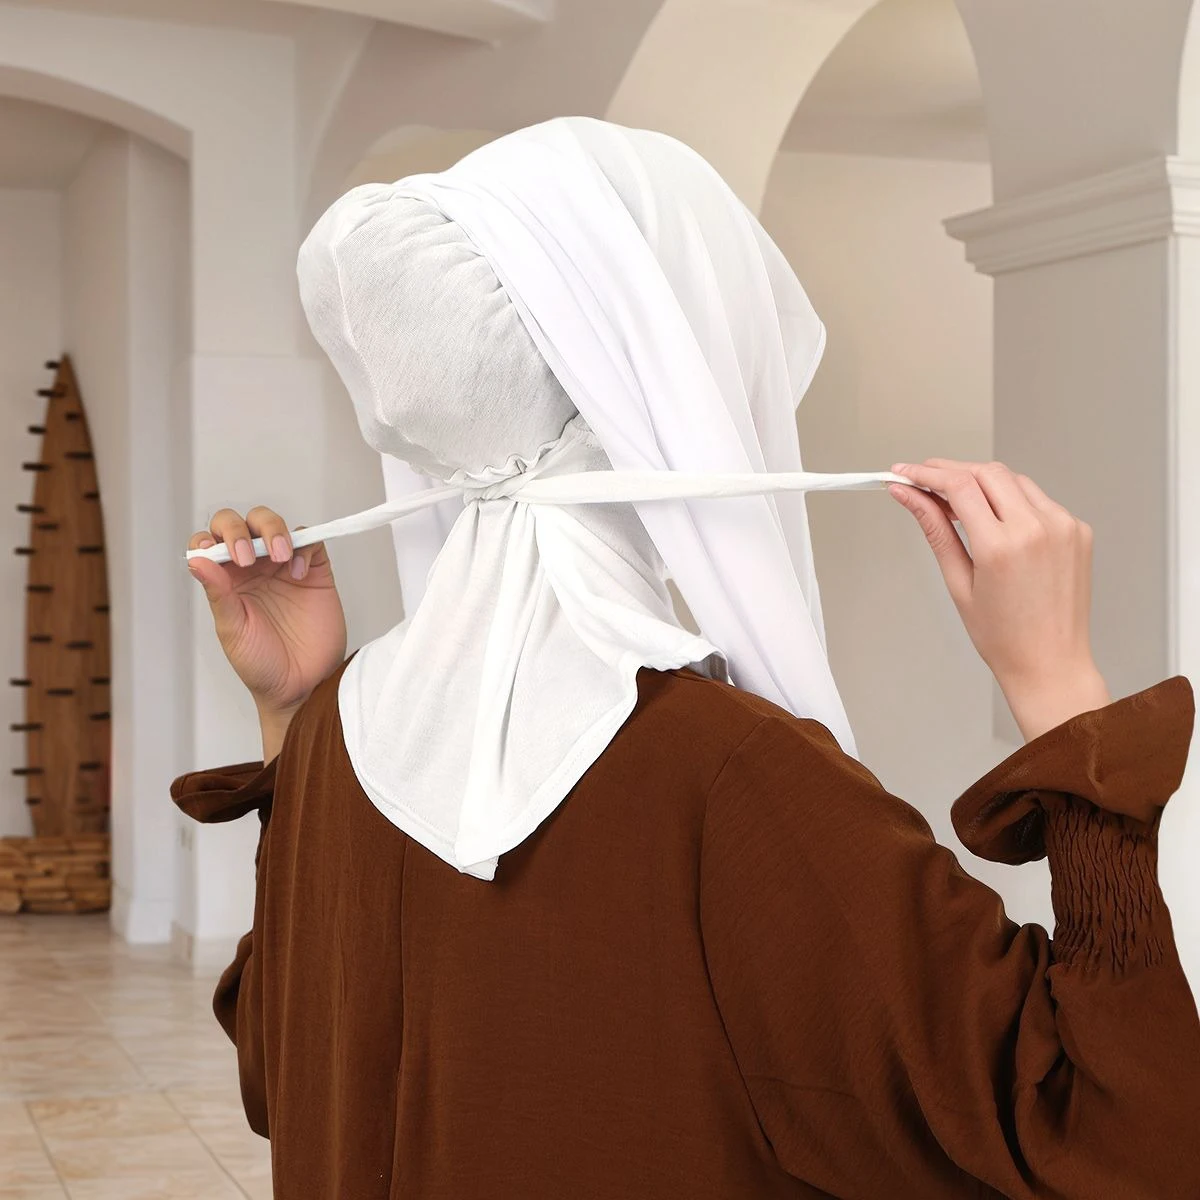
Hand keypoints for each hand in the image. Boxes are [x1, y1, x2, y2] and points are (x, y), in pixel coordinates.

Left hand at [186, 506, 347, 717]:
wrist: (302, 684)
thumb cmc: (261, 664)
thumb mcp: (232, 630)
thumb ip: (218, 593)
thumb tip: (197, 560)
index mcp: (227, 580)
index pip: (212, 542)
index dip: (212, 538)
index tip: (219, 554)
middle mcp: (255, 568)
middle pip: (244, 524)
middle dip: (242, 530)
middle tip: (249, 557)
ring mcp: (285, 568)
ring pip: (275, 526)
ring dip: (273, 531)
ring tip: (279, 556)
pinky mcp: (315, 572)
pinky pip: (311, 543)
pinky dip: (305, 547)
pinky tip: (298, 572)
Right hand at [888, 459, 1109, 740]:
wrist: (1051, 663)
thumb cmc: (1004, 637)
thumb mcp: (958, 582)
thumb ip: (935, 530)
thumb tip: (909, 497)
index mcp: (1002, 546)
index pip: (958, 486)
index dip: (926, 474)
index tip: (905, 472)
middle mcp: (1037, 529)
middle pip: (986, 472)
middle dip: (951, 470)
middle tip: (924, 481)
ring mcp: (1064, 526)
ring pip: (1014, 480)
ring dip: (982, 481)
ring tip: (956, 502)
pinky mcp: (1078, 529)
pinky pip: (1038, 499)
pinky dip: (1011, 499)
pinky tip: (995, 518)